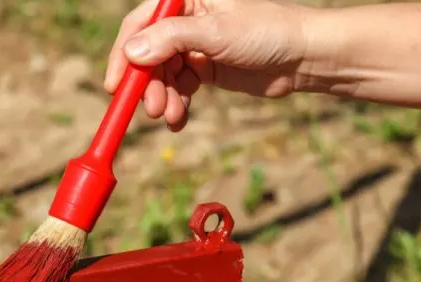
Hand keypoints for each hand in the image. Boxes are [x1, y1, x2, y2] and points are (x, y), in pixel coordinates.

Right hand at [104, 0, 312, 130]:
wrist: (304, 56)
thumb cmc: (267, 31)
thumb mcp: (217, 32)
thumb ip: (171, 40)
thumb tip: (131, 52)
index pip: (140, 24)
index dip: (123, 55)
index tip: (115, 85)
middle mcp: (184, 20)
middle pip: (148, 55)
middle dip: (148, 85)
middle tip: (152, 110)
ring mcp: (193, 46)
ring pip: (162, 75)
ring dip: (163, 99)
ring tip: (172, 118)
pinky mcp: (204, 68)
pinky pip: (178, 88)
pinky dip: (176, 105)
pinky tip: (178, 120)